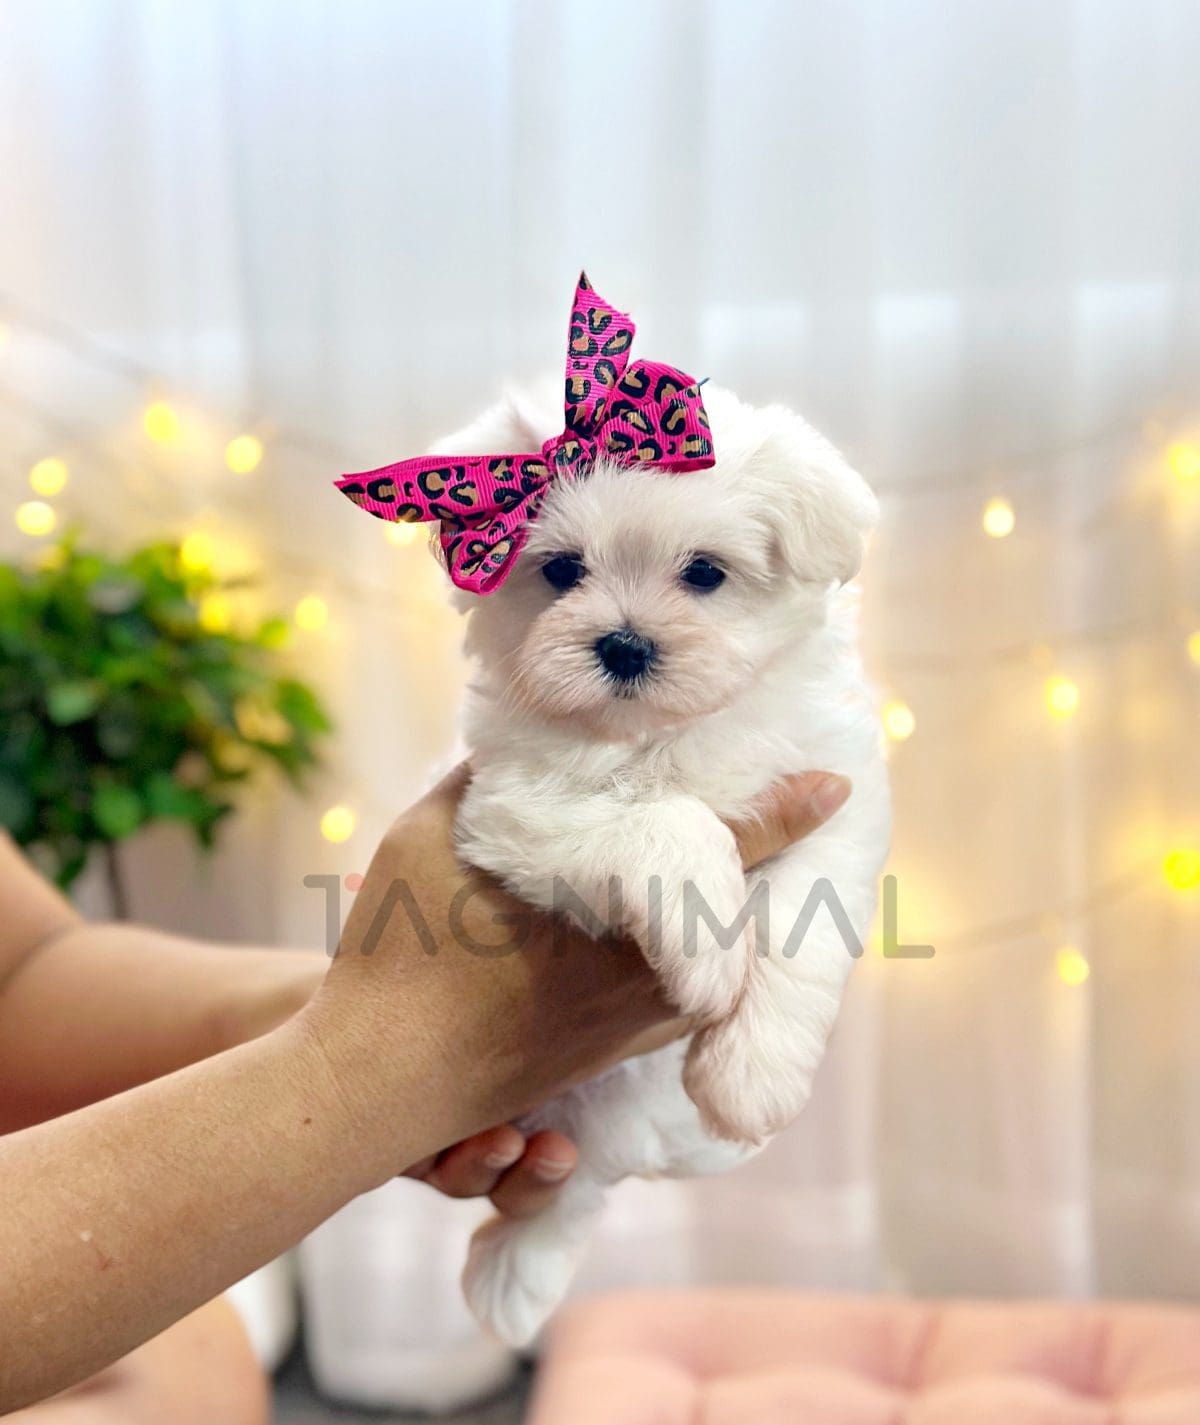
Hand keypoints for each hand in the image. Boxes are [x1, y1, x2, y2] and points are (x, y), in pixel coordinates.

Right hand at [301, 765, 850, 1187]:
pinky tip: (695, 945)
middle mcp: (636, 980)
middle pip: (741, 922)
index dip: (779, 816)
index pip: (714, 854)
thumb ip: (476, 784)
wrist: (376, 1085)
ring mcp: (628, 1027)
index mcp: (603, 918)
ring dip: (745, 925)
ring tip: (760, 879)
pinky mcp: (608, 1056)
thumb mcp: (424, 841)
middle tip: (806, 819)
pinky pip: (688, 1005)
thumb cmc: (395, 960)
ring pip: (723, 973)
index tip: (835, 785)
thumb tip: (511, 740)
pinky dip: (709, 968)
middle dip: (775, 870)